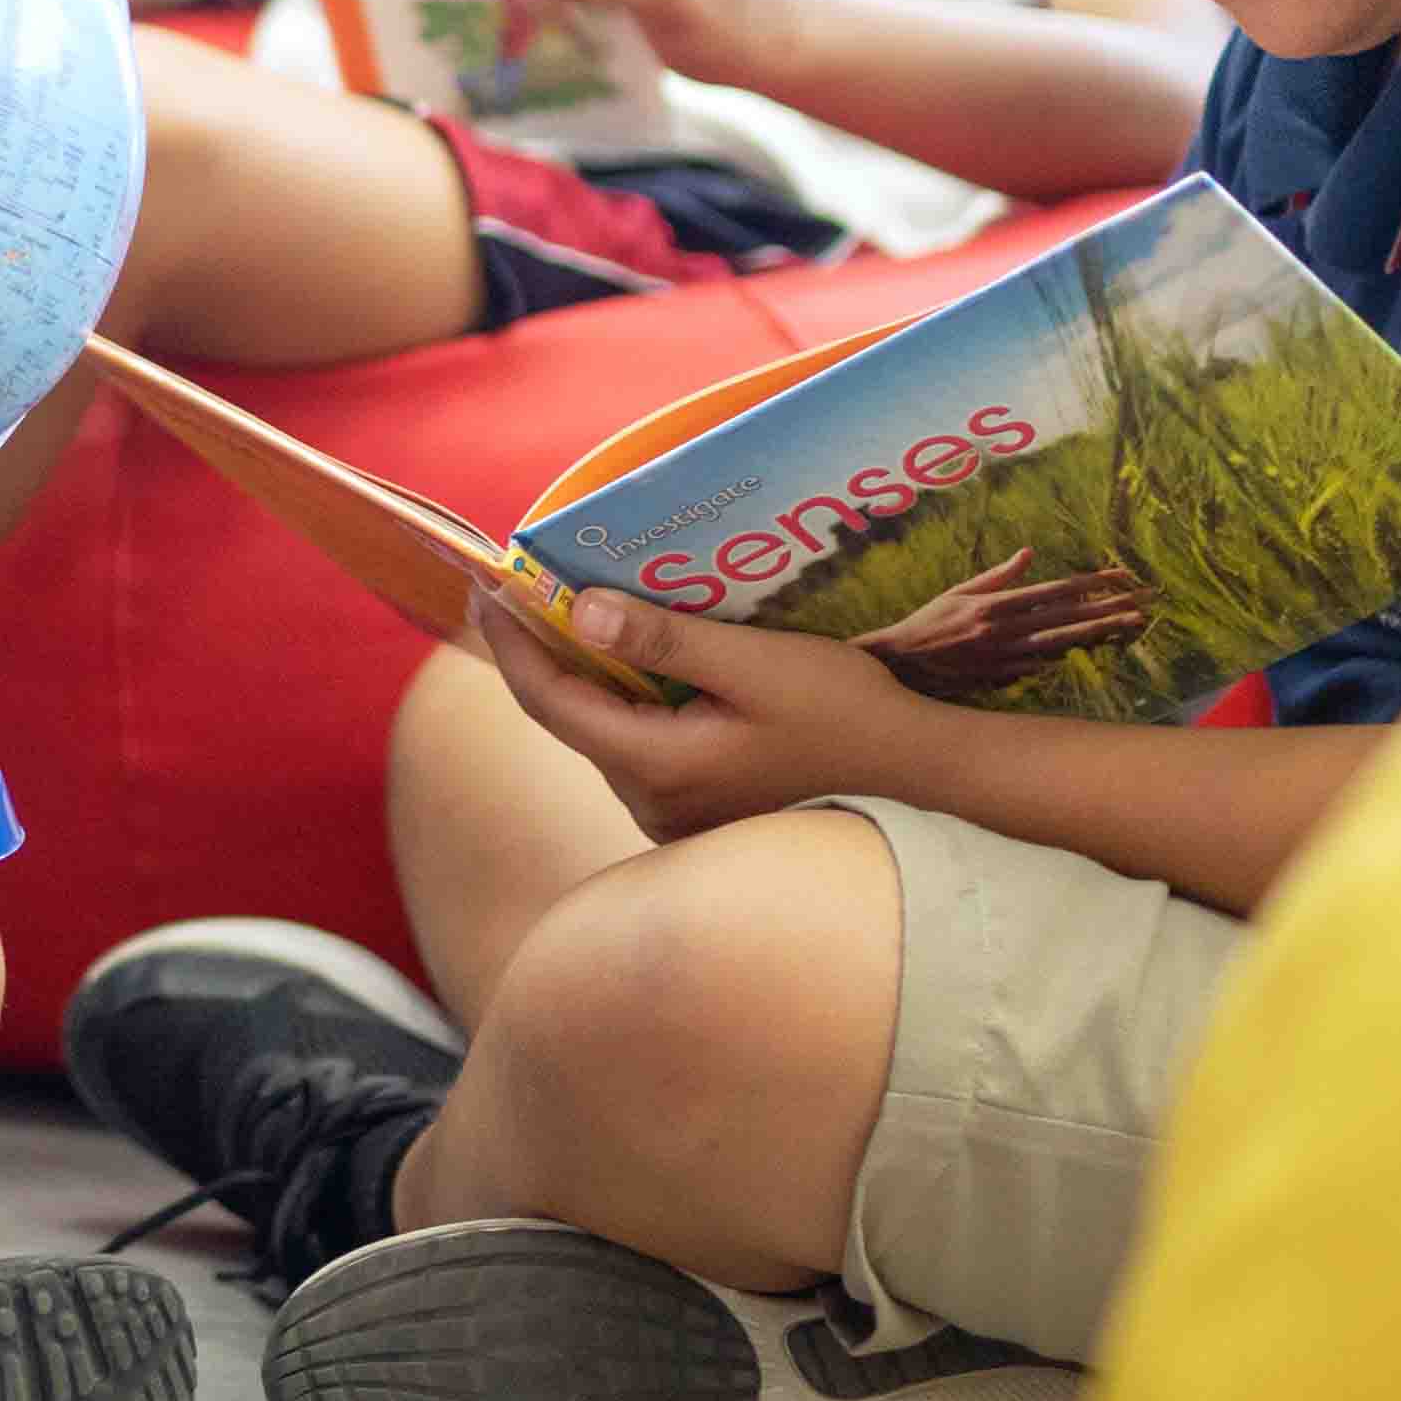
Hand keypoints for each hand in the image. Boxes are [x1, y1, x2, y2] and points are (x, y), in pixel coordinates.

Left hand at [472, 582, 937, 843]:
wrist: (916, 774)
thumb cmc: (844, 712)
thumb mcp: (755, 663)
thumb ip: (666, 640)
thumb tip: (580, 613)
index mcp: (659, 768)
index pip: (551, 702)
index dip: (511, 643)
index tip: (484, 585)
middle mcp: (653, 804)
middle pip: (571, 719)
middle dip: (540, 651)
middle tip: (516, 584)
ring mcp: (673, 816)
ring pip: (603, 733)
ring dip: (582, 675)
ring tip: (563, 607)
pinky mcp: (695, 811)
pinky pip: (637, 747)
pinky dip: (622, 700)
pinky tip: (628, 656)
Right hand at [853, 556, 1161, 700]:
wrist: (900, 665)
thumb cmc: (926, 623)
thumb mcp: (958, 591)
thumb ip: (998, 576)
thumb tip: (1029, 554)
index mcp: (995, 604)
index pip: (1054, 590)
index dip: (1090, 583)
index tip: (1120, 576)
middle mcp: (1005, 630)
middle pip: (1067, 617)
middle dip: (1108, 608)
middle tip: (1143, 603)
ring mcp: (1006, 658)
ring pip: (1063, 643)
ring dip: (1099, 633)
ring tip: (1130, 626)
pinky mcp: (1002, 679)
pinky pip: (1041, 667)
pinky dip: (1065, 658)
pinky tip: (1093, 651)